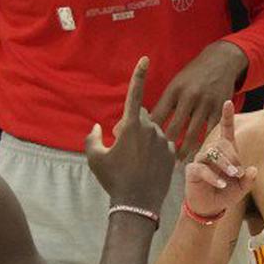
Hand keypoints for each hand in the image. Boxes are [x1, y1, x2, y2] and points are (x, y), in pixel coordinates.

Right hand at [86, 57, 175, 213]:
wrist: (137, 204)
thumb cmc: (114, 180)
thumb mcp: (95, 159)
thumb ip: (93, 138)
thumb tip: (98, 127)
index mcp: (131, 126)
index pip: (135, 94)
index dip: (139, 75)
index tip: (145, 59)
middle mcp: (150, 129)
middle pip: (139, 118)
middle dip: (131, 126)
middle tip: (121, 148)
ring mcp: (163, 141)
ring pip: (151, 132)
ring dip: (143, 140)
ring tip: (134, 163)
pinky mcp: (170, 153)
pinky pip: (160, 145)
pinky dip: (153, 151)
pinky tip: (146, 168)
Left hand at [151, 41, 247, 160]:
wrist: (221, 61)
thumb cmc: (192, 77)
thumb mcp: (175, 85)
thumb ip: (162, 105)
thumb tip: (143, 122)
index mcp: (174, 90)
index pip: (158, 115)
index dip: (149, 132)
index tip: (141, 148)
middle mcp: (190, 96)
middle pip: (174, 127)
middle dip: (165, 146)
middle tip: (157, 163)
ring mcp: (207, 103)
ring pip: (192, 134)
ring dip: (183, 150)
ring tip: (175, 163)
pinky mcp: (220, 109)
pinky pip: (210, 132)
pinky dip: (203, 145)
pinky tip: (196, 156)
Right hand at [185, 101, 255, 217]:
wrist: (210, 208)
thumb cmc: (225, 194)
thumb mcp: (242, 188)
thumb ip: (249, 179)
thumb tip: (253, 170)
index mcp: (226, 152)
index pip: (226, 131)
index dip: (226, 116)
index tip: (227, 102)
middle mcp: (212, 153)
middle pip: (221, 143)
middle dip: (232, 156)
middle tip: (238, 172)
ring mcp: (201, 161)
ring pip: (211, 153)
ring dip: (224, 164)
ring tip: (231, 177)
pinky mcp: (192, 171)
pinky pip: (201, 168)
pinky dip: (213, 176)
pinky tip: (220, 184)